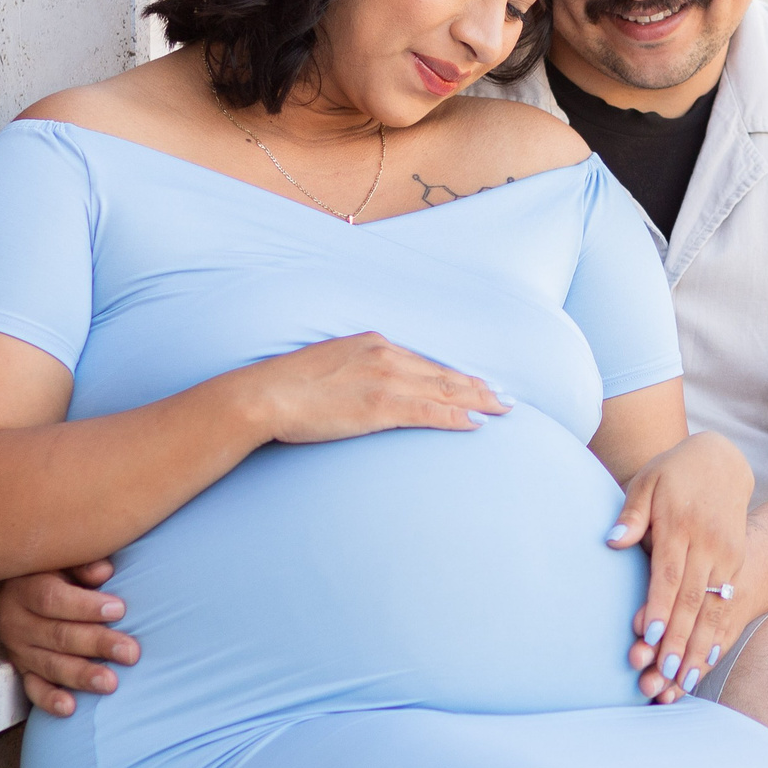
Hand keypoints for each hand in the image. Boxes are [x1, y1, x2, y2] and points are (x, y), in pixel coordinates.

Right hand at [0, 562, 137, 715]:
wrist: (23, 588)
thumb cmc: (56, 571)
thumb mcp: (64, 559)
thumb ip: (83, 563)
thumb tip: (104, 572)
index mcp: (24, 588)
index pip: (52, 599)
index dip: (85, 606)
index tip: (119, 610)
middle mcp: (16, 621)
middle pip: (57, 635)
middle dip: (97, 644)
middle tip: (130, 652)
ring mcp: (18, 650)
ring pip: (50, 665)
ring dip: (81, 676)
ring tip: (110, 683)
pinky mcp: (22, 671)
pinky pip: (33, 689)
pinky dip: (50, 700)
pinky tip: (70, 708)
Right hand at [238, 332, 507, 443]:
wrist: (263, 395)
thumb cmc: (286, 387)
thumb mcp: (326, 367)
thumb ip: (353, 373)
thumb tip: (363, 390)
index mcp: (371, 344)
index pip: (423, 361)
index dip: (453, 374)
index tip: (476, 383)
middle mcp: (384, 355)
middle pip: (441, 373)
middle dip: (476, 386)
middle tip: (504, 398)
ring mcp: (384, 380)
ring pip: (443, 390)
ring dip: (477, 400)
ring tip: (501, 410)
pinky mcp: (380, 405)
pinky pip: (428, 412)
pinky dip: (455, 417)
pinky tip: (475, 424)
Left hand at [611, 432, 755, 704]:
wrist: (722, 459)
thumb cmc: (673, 472)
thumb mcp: (647, 481)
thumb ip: (632, 515)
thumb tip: (612, 541)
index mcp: (682, 524)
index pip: (669, 573)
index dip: (660, 606)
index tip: (650, 636)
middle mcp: (709, 543)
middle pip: (693, 598)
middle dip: (679, 638)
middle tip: (665, 672)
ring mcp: (728, 554)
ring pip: (713, 606)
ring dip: (698, 643)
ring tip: (685, 678)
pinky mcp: (737, 560)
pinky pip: (726, 603)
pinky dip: (716, 632)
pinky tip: (706, 658)